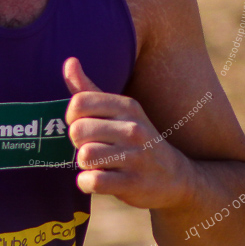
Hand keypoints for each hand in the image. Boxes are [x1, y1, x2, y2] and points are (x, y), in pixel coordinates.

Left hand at [63, 57, 192, 209]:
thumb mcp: (120, 112)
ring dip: (84, 164)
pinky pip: (92, 181)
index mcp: (127, 106)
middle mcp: (133, 128)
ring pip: (85, 156)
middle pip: (78, 131)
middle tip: (91, 147)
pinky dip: (87, 183)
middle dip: (77, 143)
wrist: (175, 177)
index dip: (71, 117)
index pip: (80, 102)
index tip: (82, 125)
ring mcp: (135, 156)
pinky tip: (97, 180)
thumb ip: (89, 89)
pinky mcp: (133, 183)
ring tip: (97, 164)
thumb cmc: (137, 140)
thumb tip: (69, 61)